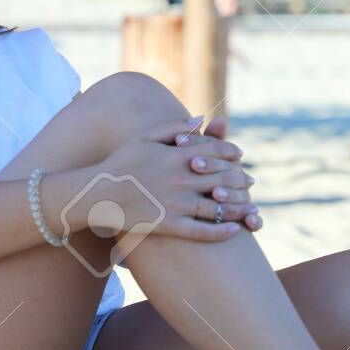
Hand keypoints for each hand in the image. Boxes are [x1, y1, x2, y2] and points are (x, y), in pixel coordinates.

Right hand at [101, 117, 257, 243]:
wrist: (99, 193)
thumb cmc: (121, 162)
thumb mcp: (145, 137)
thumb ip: (175, 126)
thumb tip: (201, 118)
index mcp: (177, 156)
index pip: (215, 152)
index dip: (231, 153)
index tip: (240, 156)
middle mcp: (181, 179)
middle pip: (223, 179)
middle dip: (241, 180)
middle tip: (250, 182)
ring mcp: (177, 204)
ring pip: (219, 207)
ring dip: (238, 207)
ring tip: (250, 207)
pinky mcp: (171, 225)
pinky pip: (203, 231)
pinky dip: (222, 231)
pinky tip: (234, 230)